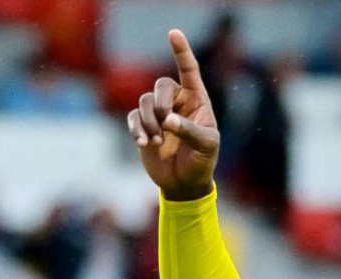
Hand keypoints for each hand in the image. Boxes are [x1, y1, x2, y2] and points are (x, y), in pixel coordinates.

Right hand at [128, 29, 219, 200]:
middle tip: (165, 122)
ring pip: (144, 101)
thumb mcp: (206, 146)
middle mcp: (177, 102)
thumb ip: (190, 131)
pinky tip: (144, 144)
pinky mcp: (143, 126)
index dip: (181, 51)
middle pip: (160, 85)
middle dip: (160, 103)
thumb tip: (167, 120)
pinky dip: (137, 129)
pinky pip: (134, 117)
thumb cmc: (202, 161)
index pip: (189, 70)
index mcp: (197, 101)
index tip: (173, 33)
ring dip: (149, 122)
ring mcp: (158, 113)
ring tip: (158, 141)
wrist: (184, 183)